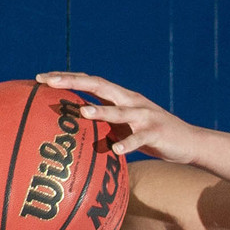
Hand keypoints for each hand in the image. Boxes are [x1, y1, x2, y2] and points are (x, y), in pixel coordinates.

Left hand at [35, 72, 198, 163]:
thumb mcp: (125, 129)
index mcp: (120, 97)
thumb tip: (78, 134)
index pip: (89, 82)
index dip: (65, 78)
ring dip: (101, 111)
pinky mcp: (156, 132)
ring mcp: (144, 115)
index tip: (40, 79)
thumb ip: (105, 127)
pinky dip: (128, 144)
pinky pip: (139, 139)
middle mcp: (130, 100)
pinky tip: (117, 151)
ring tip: (83, 112)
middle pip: (98, 85)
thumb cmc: (152, 138)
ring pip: (119, 110)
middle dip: (72, 82)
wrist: (188, 142)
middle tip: (49, 83)